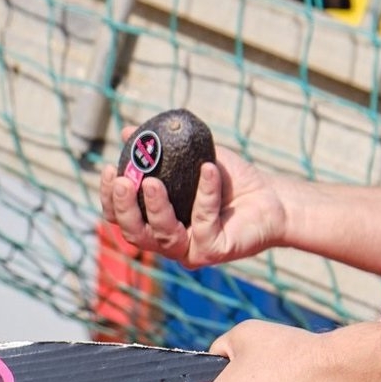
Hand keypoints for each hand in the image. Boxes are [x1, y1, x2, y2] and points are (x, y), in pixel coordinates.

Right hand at [98, 131, 288, 266]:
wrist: (271, 197)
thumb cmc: (229, 180)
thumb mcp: (191, 157)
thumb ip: (161, 148)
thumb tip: (130, 130)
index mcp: (157, 222)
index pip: (122, 218)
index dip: (110, 199)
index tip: (109, 170)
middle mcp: (170, 241)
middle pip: (135, 234)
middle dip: (123, 209)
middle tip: (122, 181)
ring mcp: (191, 250)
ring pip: (163, 237)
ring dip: (154, 208)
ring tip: (152, 181)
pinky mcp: (214, 251)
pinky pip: (204, 223)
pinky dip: (205, 193)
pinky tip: (209, 169)